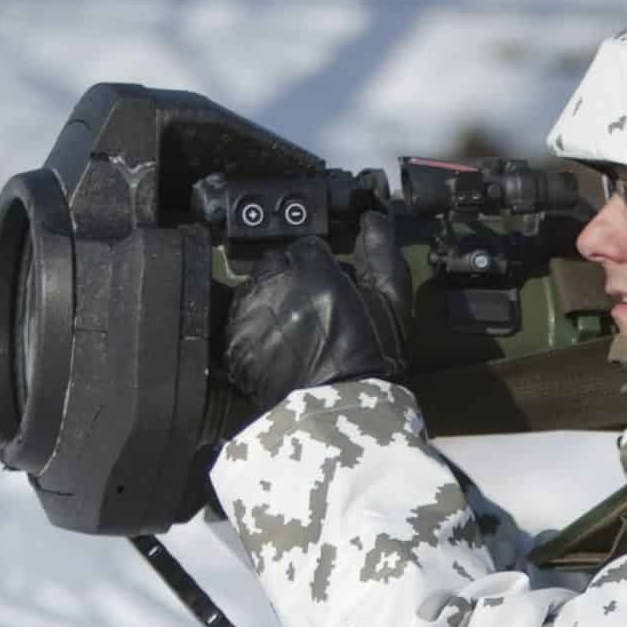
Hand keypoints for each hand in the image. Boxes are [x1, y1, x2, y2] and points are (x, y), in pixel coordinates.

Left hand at [222, 211, 410, 421]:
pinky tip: (276, 347)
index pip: (307, 247)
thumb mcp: (391, 302)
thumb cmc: (374, 356)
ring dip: (268, 302)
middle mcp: (274, 286)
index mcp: (313, 271)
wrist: (343, 411)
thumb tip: (372, 216)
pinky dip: (254, 332)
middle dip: (289, 278)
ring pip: (253, 291)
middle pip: (273, 264)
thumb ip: (380, 253)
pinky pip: (239, 324)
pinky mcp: (234, 345)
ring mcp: (250, 316)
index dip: (320, 265)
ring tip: (292, 329)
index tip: (328, 283)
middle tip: (309, 307)